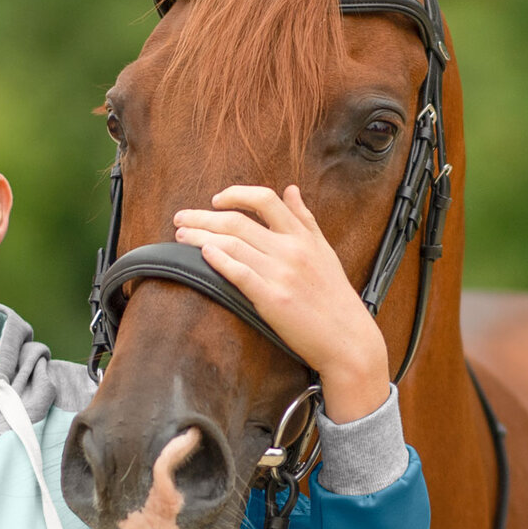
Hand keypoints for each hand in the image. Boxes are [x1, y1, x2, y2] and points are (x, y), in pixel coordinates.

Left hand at [173, 185, 391, 421]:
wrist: (347, 339)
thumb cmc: (335, 297)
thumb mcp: (325, 250)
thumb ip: (305, 219)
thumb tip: (290, 190)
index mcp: (302, 236)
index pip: (264, 200)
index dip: (235, 194)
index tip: (216, 200)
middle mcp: (291, 250)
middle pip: (238, 221)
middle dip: (203, 216)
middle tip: (181, 217)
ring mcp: (281, 274)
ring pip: (232, 244)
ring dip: (201, 236)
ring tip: (181, 236)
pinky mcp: (272, 299)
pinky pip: (240, 273)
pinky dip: (219, 260)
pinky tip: (203, 255)